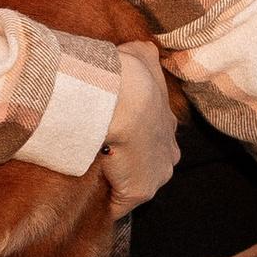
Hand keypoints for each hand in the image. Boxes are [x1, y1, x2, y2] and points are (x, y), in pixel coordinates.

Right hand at [103, 44, 180, 212]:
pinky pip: (118, 205)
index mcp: (167, 125)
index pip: (153, 140)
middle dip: (129, 165)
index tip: (113, 137)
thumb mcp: (142, 55)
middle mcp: (169, 154)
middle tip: (100, 158)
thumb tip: (141, 51)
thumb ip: (143, 55)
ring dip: (115, 184)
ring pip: (134, 185)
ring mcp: (157, 176)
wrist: (125, 97)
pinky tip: (86, 197)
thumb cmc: (129, 75)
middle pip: (148, 166)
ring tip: (88, 177)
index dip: (133, 140)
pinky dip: (103, 203)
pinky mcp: (139, 193)